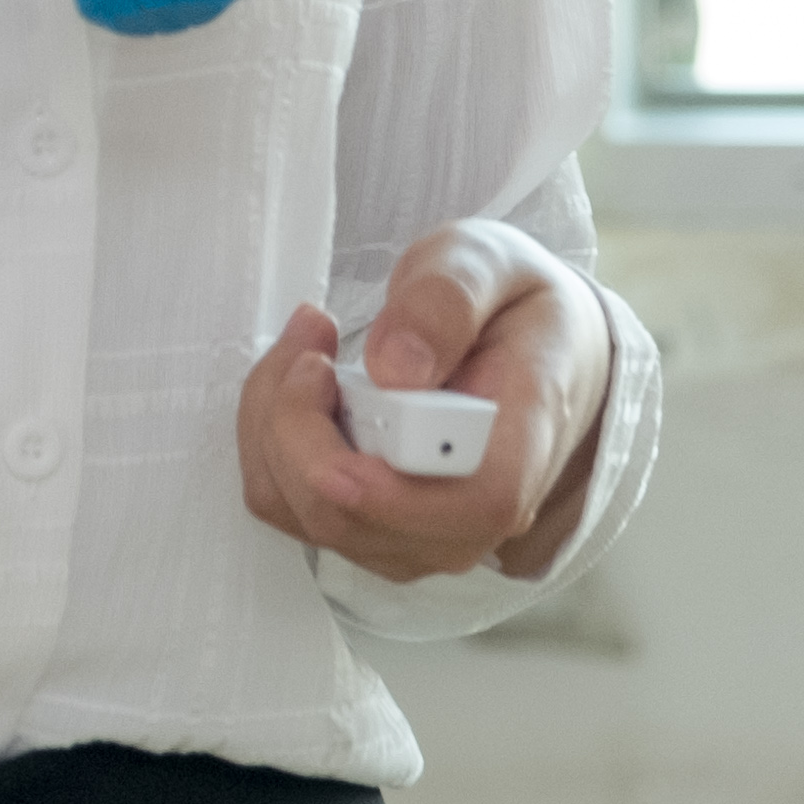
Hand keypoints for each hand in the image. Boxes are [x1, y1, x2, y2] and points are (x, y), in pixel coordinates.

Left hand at [235, 220, 619, 588]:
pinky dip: (269, 438)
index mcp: (519, 454)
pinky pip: (288, 503)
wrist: (534, 355)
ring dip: (274, 421)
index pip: (457, 505)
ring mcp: (415, 539)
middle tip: (312, 329)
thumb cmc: (515, 312)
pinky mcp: (371, 531)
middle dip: (295, 416)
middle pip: (348, 516)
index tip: (325, 373)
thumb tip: (395, 367)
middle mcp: (467, 521)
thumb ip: (447, 301)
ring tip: (308, 344)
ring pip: (302, 511)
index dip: (375, 474)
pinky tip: (302, 383)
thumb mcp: (491, 265)